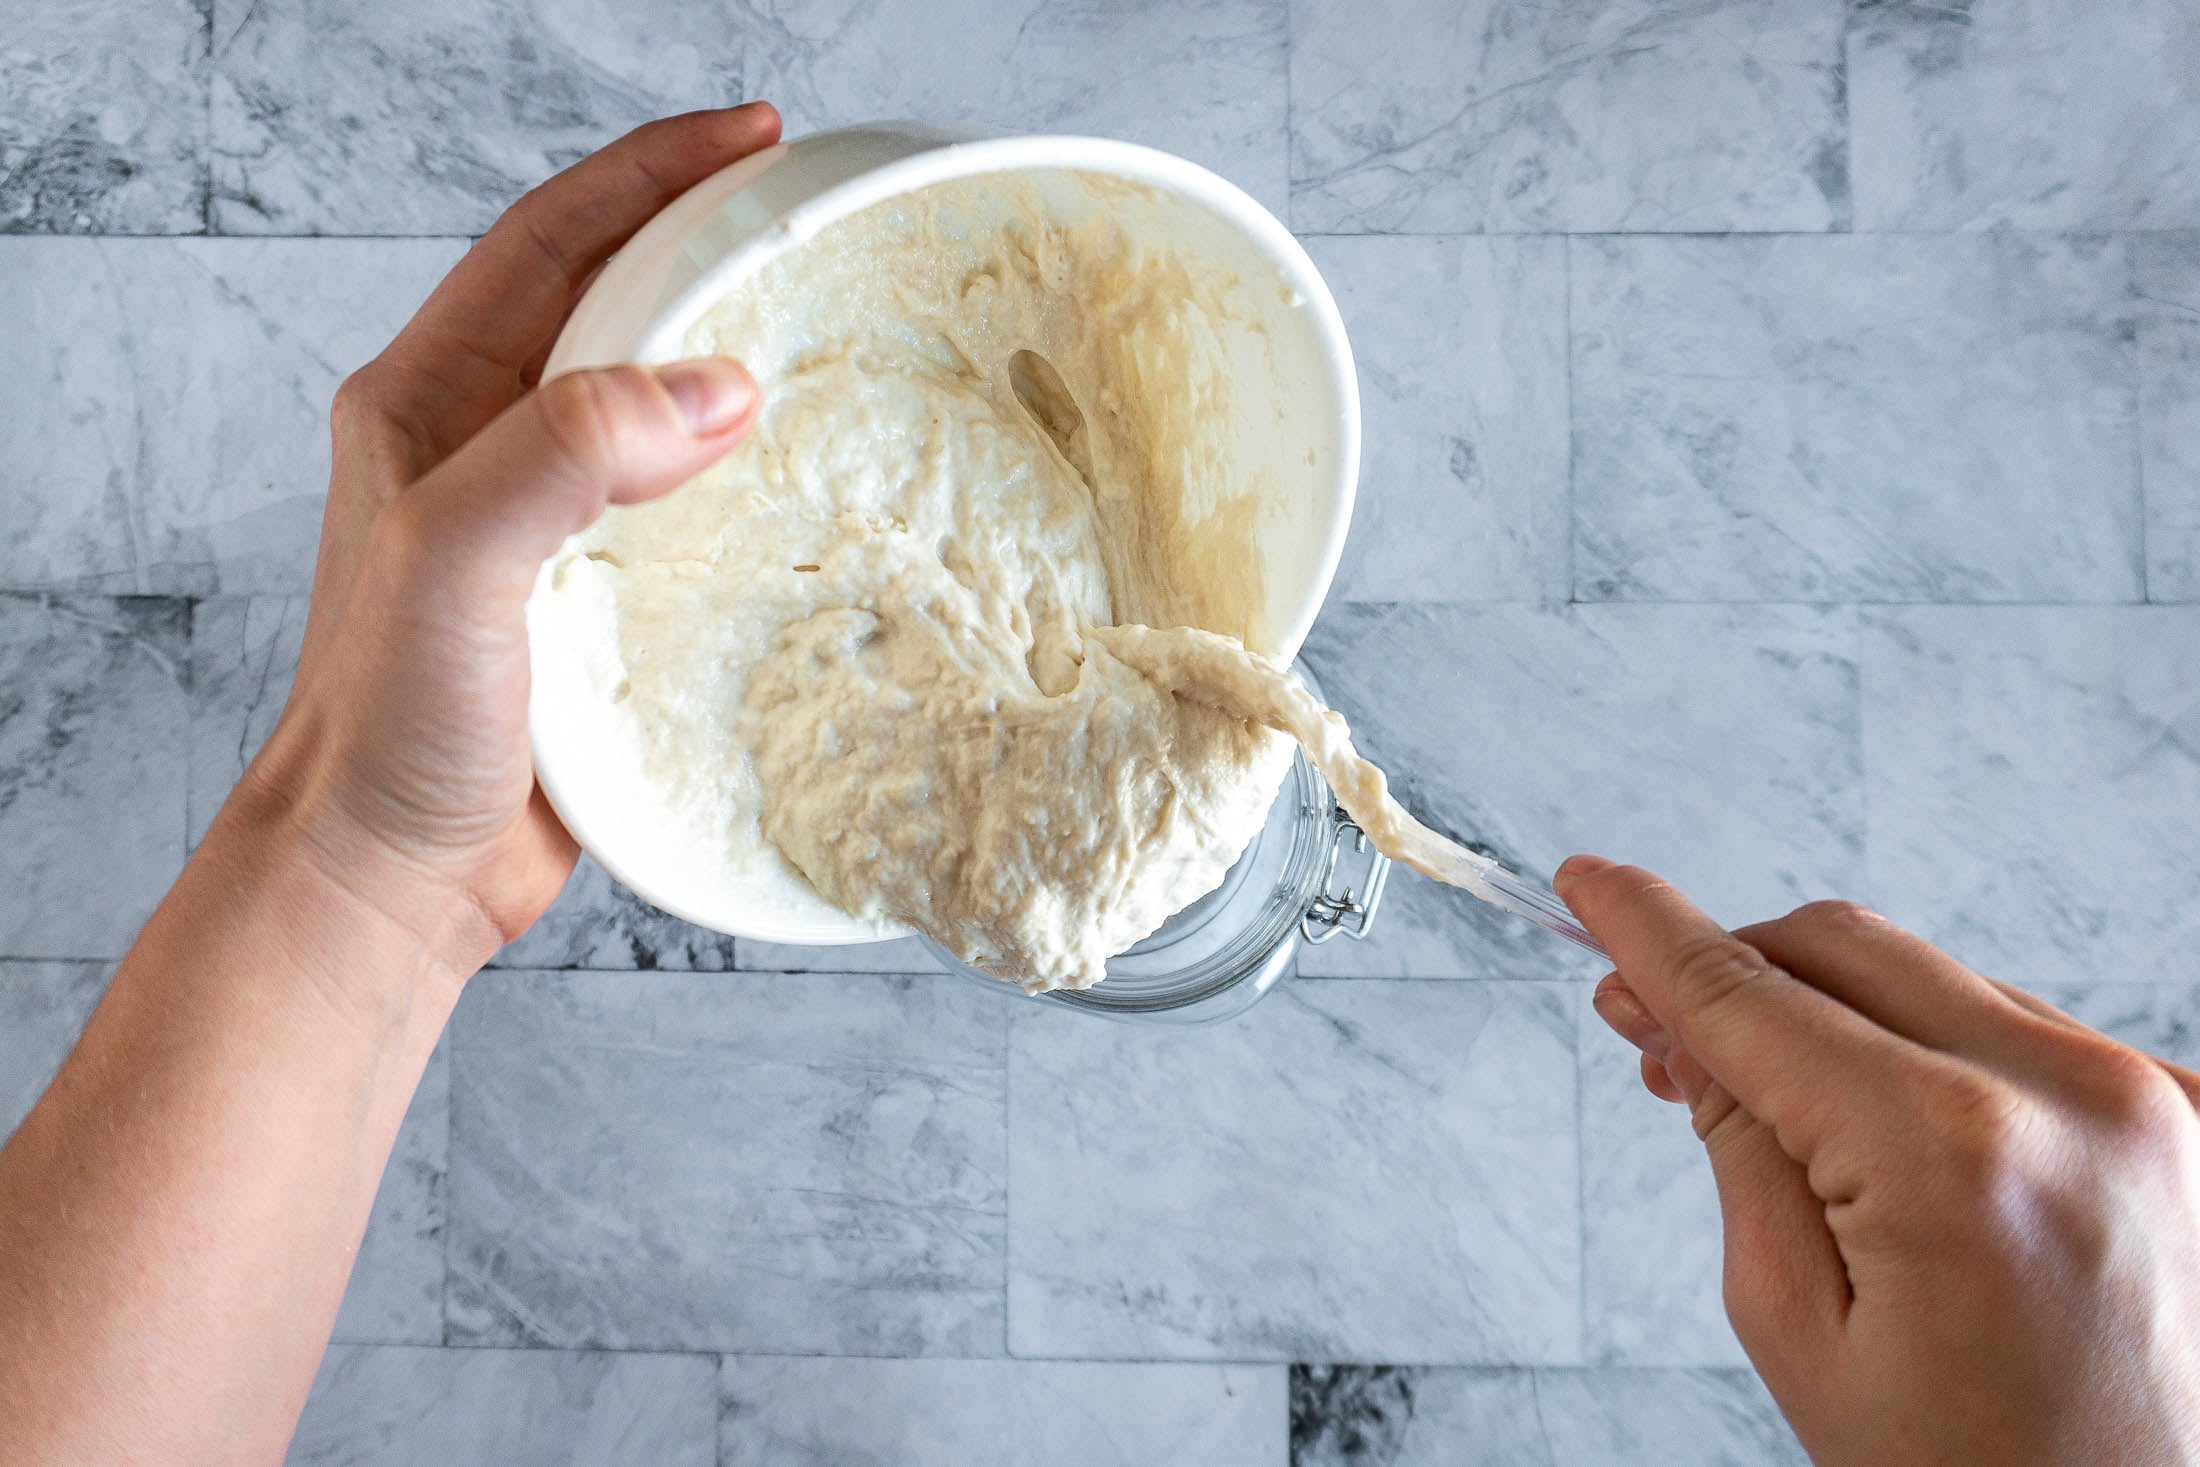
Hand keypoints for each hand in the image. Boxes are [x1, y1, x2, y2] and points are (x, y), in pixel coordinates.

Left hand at [227, 105, 779, 979]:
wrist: (392, 873)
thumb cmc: (389, 728)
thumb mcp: (455, 564)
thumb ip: (567, 456)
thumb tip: (718, 389)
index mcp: (424, 401)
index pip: (547, 240)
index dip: (649, 174)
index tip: (751, 139)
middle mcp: (478, 443)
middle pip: (605, 300)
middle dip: (701, 242)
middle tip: (804, 216)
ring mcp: (538, 519)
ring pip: (647, 397)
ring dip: (728, 352)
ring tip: (820, 323)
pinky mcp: (591, 592)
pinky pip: (678, 498)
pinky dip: (742, 467)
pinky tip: (800, 471)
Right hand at [1557, 857, 2199, 1465]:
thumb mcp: (1800, 1328)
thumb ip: (1738, 1149)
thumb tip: (1681, 1029)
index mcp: (1955, 1156)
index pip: (1751, 997)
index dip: (1648, 934)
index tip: (1588, 888)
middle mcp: (2075, 1095)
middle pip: (1842, 948)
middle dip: (1731, 971)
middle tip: (1647, 1026)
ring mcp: (2155, 1098)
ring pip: (1931, 979)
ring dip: (1833, 1015)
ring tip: (1774, 1106)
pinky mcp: (2190, 1114)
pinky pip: (2022, 1030)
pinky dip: (1936, 1053)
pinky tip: (1889, 1128)